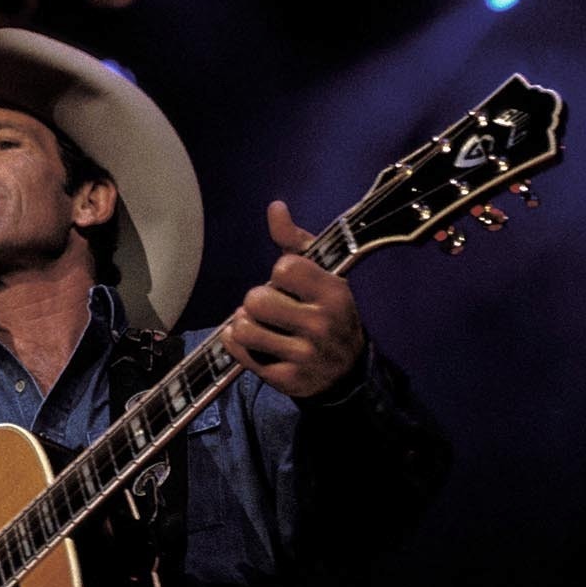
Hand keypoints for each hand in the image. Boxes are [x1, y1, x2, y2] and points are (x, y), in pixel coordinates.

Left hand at [222, 200, 364, 398]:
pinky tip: (256, 344)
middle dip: (258, 302)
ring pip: (244, 328)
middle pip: (256, 300)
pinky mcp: (286, 379)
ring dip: (246, 325)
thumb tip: (275, 207)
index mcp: (333, 292)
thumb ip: (294, 241)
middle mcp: (321, 324)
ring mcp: (304, 355)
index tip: (291, 286)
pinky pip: (239, 353)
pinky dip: (239, 346)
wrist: (346, 370)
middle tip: (273, 310)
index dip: (279, 275)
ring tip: (263, 327)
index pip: (282, 269)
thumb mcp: (320, 274)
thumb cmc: (326, 311)